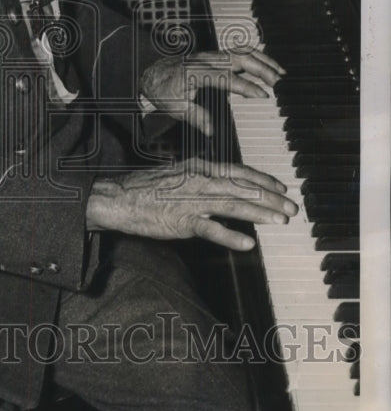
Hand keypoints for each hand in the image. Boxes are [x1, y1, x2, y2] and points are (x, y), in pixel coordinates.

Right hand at [86, 158, 297, 251]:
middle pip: (242, 189)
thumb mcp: (177, 173)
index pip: (238, 172)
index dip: (262, 180)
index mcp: (199, 167)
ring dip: (259, 213)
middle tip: (291, 207)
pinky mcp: (182, 221)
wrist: (119, 197)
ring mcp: (192, 201)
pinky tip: (248, 243)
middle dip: (270, 198)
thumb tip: (222, 184)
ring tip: (280, 221)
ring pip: (233, 206)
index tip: (280, 187)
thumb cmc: (145, 187)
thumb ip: (200, 178)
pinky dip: (231, 236)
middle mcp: (200, 181)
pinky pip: (211, 229)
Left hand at [139, 49, 284, 136]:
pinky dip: (255, 55)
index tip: (263, 95)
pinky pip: (237, 51)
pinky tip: (268, 63)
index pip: (227, 78)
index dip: (247, 86)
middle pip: (239, 58)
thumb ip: (197, 118)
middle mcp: (205, 60)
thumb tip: (212, 131)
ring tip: (280, 72)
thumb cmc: (163, 91)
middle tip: (278, 83)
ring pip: (241, 51)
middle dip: (261, 68)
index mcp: (196, 72)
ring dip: (262, 59)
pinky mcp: (214, 55)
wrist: (151, 76)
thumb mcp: (176, 108)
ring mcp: (210, 55)